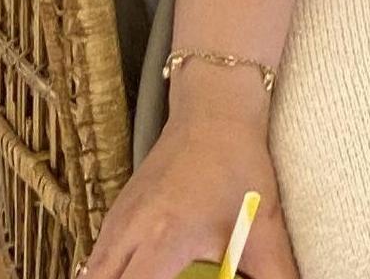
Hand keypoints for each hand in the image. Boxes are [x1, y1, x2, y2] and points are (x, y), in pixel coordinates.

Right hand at [79, 95, 291, 278]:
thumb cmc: (239, 164)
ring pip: (92, 274)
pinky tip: (138, 274)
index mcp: (164, 240)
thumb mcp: (264, 227)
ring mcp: (117, 220)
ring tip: (146, 278)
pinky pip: (97, 258)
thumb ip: (277, 275)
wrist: (215, 107)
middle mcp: (129, 232)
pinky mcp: (117, 211)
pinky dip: (109, 274)